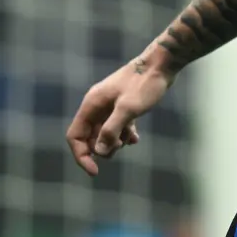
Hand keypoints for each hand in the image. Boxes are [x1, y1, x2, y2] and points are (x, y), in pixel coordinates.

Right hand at [66, 56, 172, 175]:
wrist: (161, 65)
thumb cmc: (145, 84)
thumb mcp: (128, 109)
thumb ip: (111, 130)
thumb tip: (99, 152)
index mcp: (92, 104)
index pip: (74, 136)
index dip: (81, 155)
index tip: (95, 171)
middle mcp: (97, 105)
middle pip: (89, 137)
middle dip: (102, 148)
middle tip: (119, 147)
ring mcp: (110, 106)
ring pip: (104, 134)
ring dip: (114, 142)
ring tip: (130, 139)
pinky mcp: (123, 106)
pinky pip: (117, 127)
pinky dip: (124, 135)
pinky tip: (135, 139)